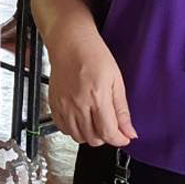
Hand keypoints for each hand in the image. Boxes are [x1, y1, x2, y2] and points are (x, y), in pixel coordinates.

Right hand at [46, 30, 134, 145]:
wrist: (70, 43)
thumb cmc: (94, 56)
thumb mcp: (117, 81)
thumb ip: (122, 110)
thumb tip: (129, 132)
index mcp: (97, 97)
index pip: (108, 133)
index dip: (119, 140)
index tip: (123, 137)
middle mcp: (78, 104)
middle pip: (93, 139)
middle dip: (106, 136)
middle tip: (110, 124)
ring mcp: (64, 106)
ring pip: (78, 137)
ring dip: (90, 135)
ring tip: (95, 121)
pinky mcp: (54, 105)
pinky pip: (63, 129)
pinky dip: (74, 129)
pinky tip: (81, 118)